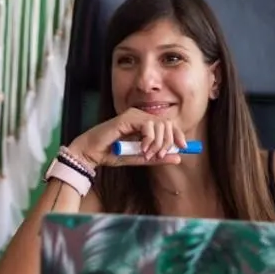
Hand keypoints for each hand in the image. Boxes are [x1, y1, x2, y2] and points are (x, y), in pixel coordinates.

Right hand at [67, 108, 188, 167]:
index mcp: (144, 123)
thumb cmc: (111, 154)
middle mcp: (140, 116)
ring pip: (160, 124)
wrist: (91, 154)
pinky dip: (149, 139)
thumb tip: (178, 157)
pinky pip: (148, 125)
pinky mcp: (127, 118)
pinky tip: (143, 149)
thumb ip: (157, 157)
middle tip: (159, 156)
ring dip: (158, 142)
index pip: (168, 124)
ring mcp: (133, 115)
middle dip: (168, 142)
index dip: (178, 135)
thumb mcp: (139, 158)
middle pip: (167, 123)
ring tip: (148, 154)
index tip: (183, 148)